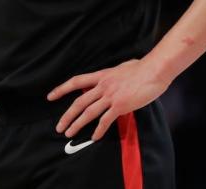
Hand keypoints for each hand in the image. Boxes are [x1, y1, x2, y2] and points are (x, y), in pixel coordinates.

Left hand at [46, 58, 169, 140]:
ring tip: (69, 134)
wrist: (154, 70)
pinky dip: (98, 130)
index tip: (51, 96)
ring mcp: (111, 96)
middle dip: (67, 115)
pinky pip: (105, 120)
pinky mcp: (120, 105)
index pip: (76, 82)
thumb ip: (115, 75)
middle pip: (79, 102)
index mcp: (102, 76)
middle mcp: (103, 86)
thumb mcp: (123, 67)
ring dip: (77, 124)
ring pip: (88, 112)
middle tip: (59, 126)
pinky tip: (94, 137)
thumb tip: (115, 76)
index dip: (62, 89)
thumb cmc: (143, 68)